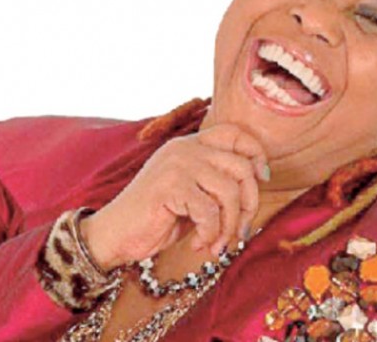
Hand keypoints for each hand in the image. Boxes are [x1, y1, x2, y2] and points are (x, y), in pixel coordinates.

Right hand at [80, 123, 269, 271]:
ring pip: (229, 192)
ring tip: (217, 244)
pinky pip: (210, 212)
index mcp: (189, 145)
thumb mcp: (192, 195)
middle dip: (249, 204)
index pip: (234, 133)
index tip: (261, 179)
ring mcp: (176, 165)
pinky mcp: (170, 187)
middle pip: (241, 167)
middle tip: (240, 231)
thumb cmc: (156, 219)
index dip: (256, 154)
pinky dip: (210, 234)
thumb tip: (258, 184)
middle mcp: (184, 149)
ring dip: (229, 226)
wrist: (115, 235)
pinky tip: (198, 244)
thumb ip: (217, 184)